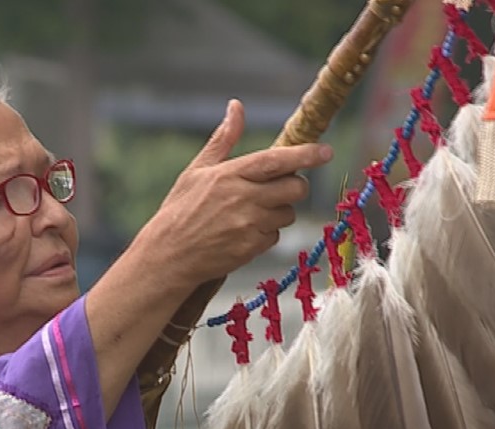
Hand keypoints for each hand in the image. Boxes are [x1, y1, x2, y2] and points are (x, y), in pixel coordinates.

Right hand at [134, 99, 333, 290]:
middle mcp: (243, 198)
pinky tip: (243, 233)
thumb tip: (236, 106)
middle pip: (295, 188)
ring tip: (250, 214)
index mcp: (230, 174)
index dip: (305, 155)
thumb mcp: (197, 170)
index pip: (277, 160)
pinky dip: (265, 234)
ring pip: (287, 214)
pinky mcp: (251, 248)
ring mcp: (249, 225)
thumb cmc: (180, 210)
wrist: (168, 255)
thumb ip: (223, 139)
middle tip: (280, 189)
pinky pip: (275, 237)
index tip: (326, 152)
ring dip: (278, 212)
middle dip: (295, 187)